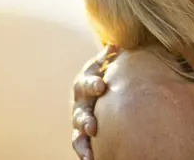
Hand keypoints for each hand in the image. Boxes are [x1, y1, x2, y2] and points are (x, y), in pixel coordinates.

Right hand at [71, 44, 118, 159]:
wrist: (98, 88)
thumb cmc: (107, 74)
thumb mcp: (106, 63)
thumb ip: (109, 56)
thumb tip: (115, 44)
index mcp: (87, 81)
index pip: (88, 80)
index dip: (93, 83)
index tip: (101, 86)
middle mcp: (81, 101)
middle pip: (80, 110)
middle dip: (85, 118)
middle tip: (93, 126)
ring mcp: (80, 118)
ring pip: (78, 130)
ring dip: (83, 139)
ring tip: (90, 149)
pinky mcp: (82, 133)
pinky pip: (81, 144)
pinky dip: (85, 152)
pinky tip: (91, 159)